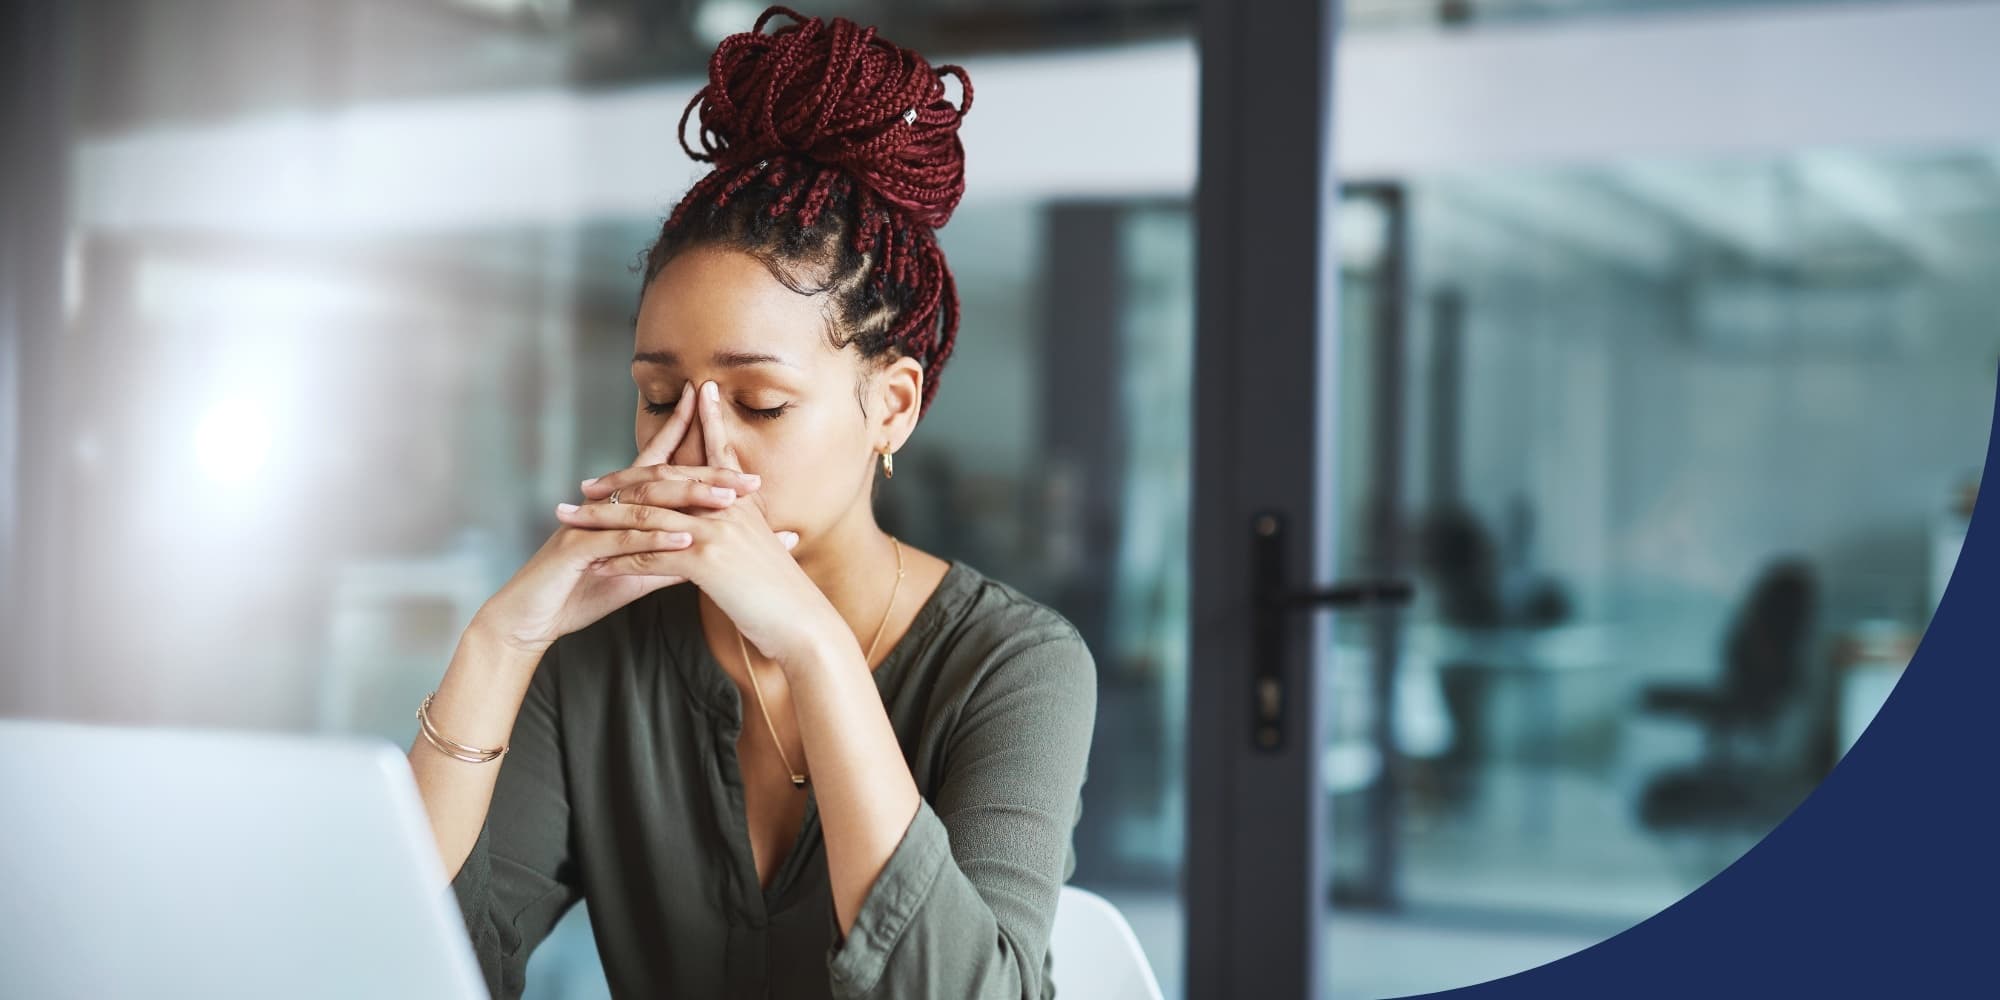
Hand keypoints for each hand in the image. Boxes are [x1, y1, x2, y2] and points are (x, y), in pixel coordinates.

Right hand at [474, 380, 783, 654]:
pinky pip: (620, 540)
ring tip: (728, 502)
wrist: (530, 620)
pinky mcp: (576, 549)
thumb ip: (669, 559)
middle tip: (750, 480)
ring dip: (688, 501)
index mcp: (620, 507)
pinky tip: (685, 541)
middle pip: (662, 480)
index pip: (660, 468)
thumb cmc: (581, 593)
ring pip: (645, 504)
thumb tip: (710, 551)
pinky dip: (654, 540)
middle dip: (707, 475)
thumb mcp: (635, 573)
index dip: (692, 447)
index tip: (739, 448)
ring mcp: (589, 523)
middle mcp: (605, 506)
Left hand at [569, 379, 838, 664]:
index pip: (712, 454)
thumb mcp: (766, 551)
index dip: (693, 426)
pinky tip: (595, 564)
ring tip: (572, 522)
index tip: (677, 403)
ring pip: (647, 517)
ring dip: (603, 521)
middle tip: (586, 486)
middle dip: (620, 482)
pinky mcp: (706, 561)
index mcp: (742, 501)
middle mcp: (728, 507)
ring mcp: (717, 531)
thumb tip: (732, 523)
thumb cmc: (785, 597)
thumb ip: (746, 530)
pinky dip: (620, 560)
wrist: (805, 626)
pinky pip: (651, 556)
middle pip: (662, 483)